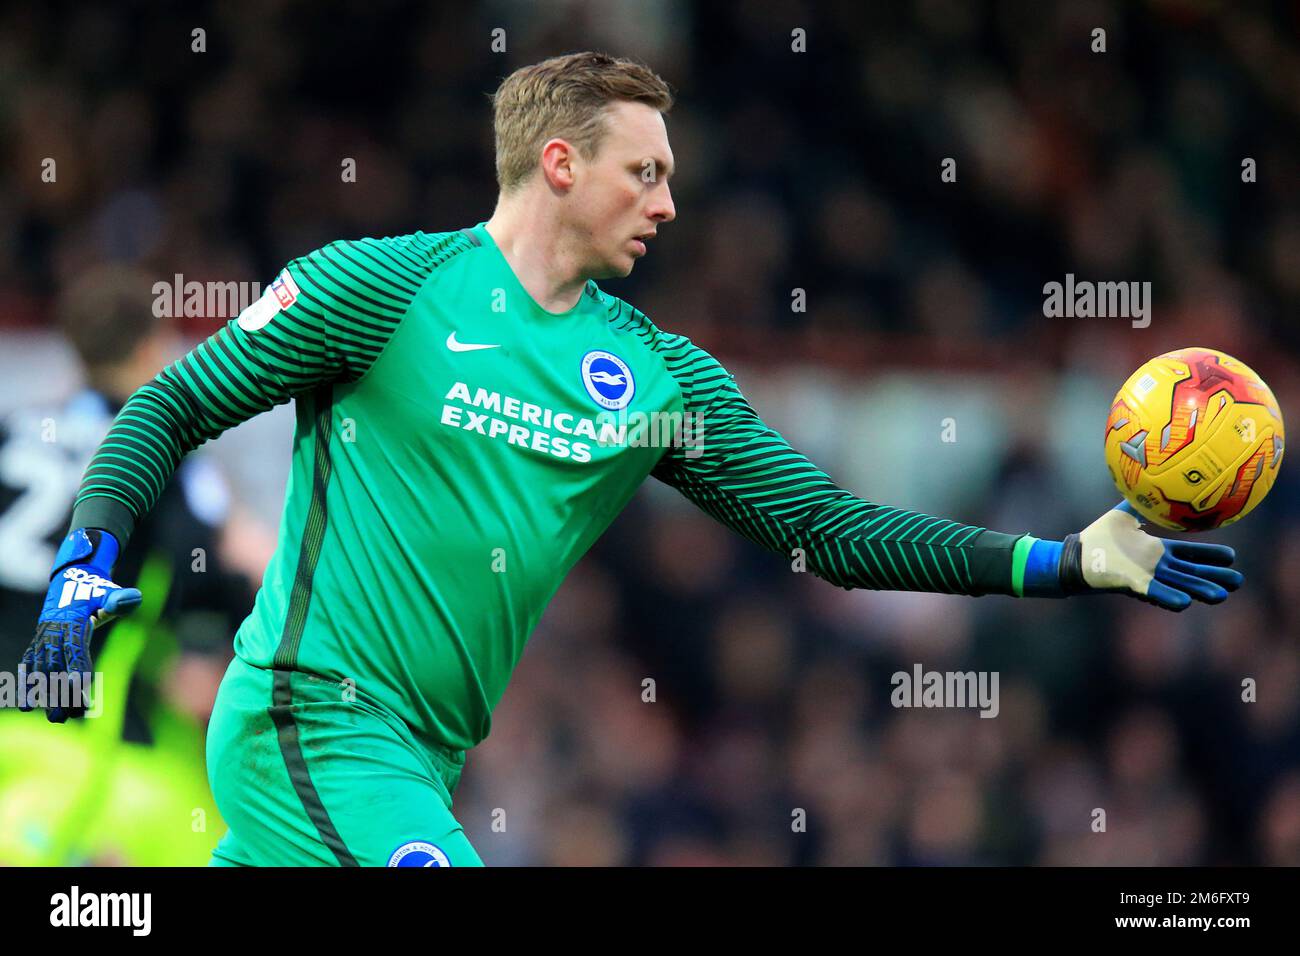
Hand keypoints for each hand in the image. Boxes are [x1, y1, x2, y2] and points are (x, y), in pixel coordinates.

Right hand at [19, 528, 141, 720]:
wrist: (71, 579)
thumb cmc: (96, 590)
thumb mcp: (109, 592)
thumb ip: (120, 599)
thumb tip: (135, 598)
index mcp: (73, 621)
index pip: (75, 649)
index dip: (77, 669)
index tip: (81, 690)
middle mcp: (54, 631)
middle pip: (55, 666)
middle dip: (60, 692)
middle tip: (65, 717)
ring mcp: (44, 637)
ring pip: (41, 669)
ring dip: (45, 694)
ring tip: (54, 718)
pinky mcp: (38, 642)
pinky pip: (29, 664)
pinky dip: (26, 682)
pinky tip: (26, 704)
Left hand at [1065, 501, 1242, 610]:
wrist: (1075, 555)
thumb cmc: (1097, 537)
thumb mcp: (1122, 515)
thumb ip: (1139, 502)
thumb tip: (1150, 480)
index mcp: (1156, 551)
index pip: (1189, 554)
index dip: (1209, 556)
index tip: (1232, 557)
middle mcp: (1155, 566)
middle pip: (1190, 573)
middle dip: (1213, 578)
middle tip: (1238, 582)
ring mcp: (1145, 576)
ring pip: (1178, 585)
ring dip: (1198, 590)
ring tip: (1221, 596)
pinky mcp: (1132, 584)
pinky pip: (1153, 592)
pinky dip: (1168, 597)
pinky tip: (1185, 603)